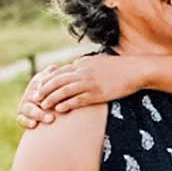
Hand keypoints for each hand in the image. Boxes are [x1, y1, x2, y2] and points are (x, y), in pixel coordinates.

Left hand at [19, 57, 142, 128]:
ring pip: (64, 90)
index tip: (39, 87)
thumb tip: (75, 67)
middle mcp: (84, 72)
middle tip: (35, 97)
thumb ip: (86, 65)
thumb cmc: (120, 67)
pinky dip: (67, 104)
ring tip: (43, 105)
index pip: (60, 71)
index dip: (47, 80)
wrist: (137, 70)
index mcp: (83, 63)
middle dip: (44, 89)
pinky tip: (59, 109)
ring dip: (51, 98)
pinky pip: (78, 99)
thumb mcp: (100, 61)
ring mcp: (90, 83)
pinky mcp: (98, 93)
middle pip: (58, 80)